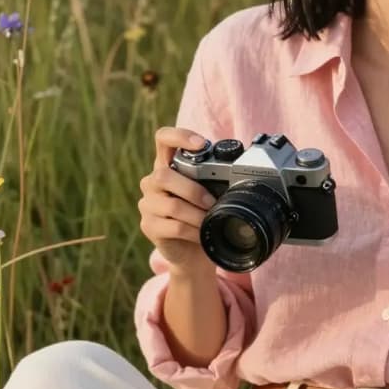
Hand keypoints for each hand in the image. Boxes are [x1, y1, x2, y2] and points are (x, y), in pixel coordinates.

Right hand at [138, 126, 216, 272]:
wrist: (193, 252)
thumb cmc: (203, 217)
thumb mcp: (210, 194)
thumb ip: (214, 180)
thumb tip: (240, 174)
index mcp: (167, 165)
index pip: (163, 139)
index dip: (179, 136)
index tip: (201, 144)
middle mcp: (152, 182)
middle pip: (164, 175)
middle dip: (193, 189)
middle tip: (212, 202)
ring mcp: (148, 204)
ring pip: (172, 205)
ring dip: (197, 214)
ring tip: (210, 220)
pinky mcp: (149, 226)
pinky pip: (174, 227)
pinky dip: (194, 231)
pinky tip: (202, 234)